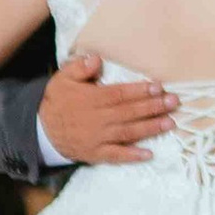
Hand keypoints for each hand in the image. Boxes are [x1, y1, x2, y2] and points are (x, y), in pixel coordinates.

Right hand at [41, 49, 176, 166]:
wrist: (40, 130)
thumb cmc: (57, 101)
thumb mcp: (62, 78)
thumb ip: (80, 67)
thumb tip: (97, 59)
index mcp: (92, 99)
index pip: (120, 94)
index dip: (140, 91)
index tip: (158, 87)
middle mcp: (98, 119)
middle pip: (129, 112)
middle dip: (153, 106)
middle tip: (174, 102)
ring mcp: (98, 138)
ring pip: (128, 132)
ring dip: (150, 128)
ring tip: (170, 123)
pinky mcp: (96, 153)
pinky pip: (116, 155)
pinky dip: (132, 156)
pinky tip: (149, 154)